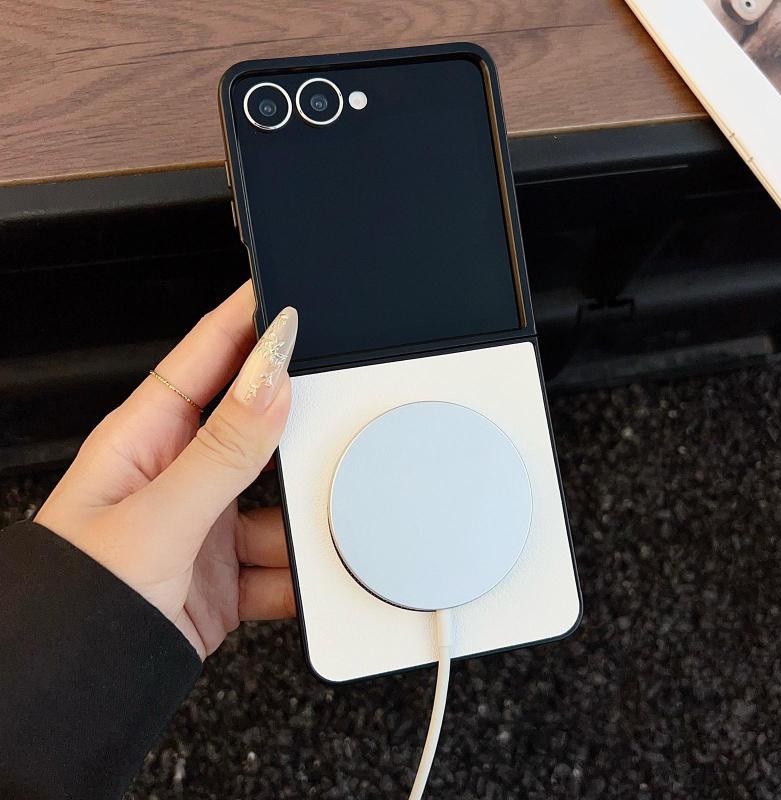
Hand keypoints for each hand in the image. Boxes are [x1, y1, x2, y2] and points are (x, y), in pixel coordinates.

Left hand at [36, 283, 298, 658]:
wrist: (76, 692)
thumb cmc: (76, 601)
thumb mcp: (156, 518)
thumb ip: (222, 451)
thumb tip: (270, 383)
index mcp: (145, 440)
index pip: (204, 358)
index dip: (247, 321)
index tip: (292, 299)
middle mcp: (178, 475)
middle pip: (255, 429)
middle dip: (295, 426)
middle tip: (334, 415)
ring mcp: (206, 525)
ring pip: (277, 499)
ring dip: (302, 515)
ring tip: (326, 517)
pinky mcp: (228, 572)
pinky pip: (280, 560)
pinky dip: (301, 572)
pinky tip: (312, 575)